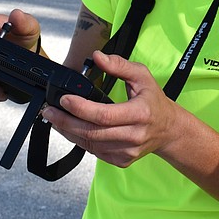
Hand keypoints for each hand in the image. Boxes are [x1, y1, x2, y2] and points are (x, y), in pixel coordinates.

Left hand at [42, 51, 179, 167]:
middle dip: (66, 121)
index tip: (63, 99)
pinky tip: (71, 129)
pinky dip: (80, 140)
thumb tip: (97, 57)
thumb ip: (119, 65)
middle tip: (49, 111)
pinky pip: (94, 152)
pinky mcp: (122, 160)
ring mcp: (127, 151)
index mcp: (139, 114)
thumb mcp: (142, 76)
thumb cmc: (153, 100)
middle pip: (92, 132)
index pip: (104, 115)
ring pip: (90, 144)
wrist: (168, 129)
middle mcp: (134, 136)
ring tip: (55, 119)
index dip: (80, 108)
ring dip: (69, 131)